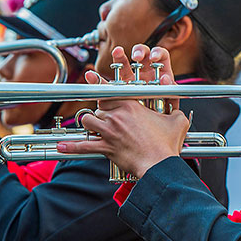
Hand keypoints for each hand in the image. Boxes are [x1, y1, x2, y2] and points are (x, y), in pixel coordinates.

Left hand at [58, 45, 188, 178]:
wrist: (159, 164)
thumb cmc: (167, 144)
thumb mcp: (177, 121)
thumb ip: (176, 106)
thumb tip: (179, 100)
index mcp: (132, 106)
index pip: (110, 90)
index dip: (99, 83)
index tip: (91, 76)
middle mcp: (117, 116)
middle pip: (98, 106)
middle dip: (100, 110)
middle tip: (104, 113)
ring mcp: (109, 131)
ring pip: (88, 121)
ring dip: (89, 123)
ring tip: (93, 126)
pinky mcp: (106, 148)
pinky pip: (84, 146)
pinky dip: (71, 146)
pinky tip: (61, 147)